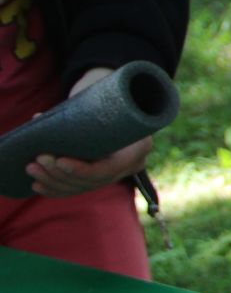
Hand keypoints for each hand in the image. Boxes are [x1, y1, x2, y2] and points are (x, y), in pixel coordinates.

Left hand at [25, 67, 150, 196]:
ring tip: (31, 168)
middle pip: (90, 181)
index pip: (107, 170)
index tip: (59, 160)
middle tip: (38, 159)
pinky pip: (78, 190)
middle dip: (60, 173)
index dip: (81, 170)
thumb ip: (79, 112)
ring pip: (81, 187)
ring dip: (53, 181)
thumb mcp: (107, 104)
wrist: (127, 109)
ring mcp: (116, 174)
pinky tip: (37, 185)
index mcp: (138, 148)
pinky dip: (56, 189)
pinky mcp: (102, 177)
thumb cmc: (115, 102)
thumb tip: (38, 118)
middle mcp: (130, 166)